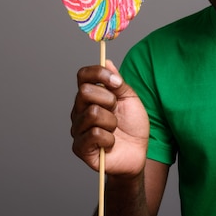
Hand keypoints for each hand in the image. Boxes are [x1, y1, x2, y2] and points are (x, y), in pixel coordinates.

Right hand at [71, 60, 148, 177]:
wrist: (138, 154)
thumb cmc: (133, 126)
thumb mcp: (130, 99)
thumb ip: (117, 81)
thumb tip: (107, 61)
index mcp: (89, 96)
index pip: (82, 75)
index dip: (98, 74)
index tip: (117, 82)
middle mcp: (79, 110)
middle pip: (85, 91)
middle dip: (109, 100)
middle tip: (116, 111)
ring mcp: (77, 128)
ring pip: (93, 113)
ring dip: (111, 122)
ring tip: (114, 130)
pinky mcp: (79, 147)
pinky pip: (94, 134)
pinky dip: (108, 139)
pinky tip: (110, 143)